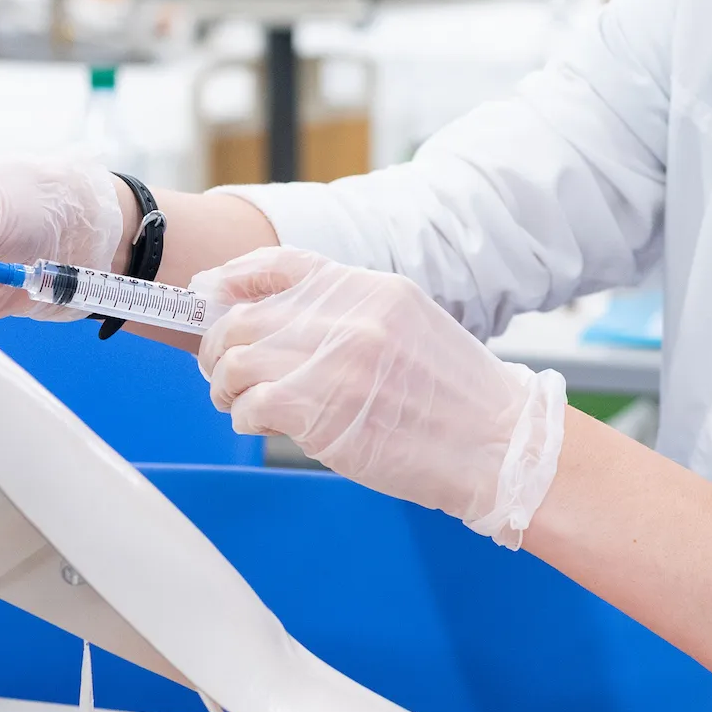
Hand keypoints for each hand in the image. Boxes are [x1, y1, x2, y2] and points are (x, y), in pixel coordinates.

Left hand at [194, 248, 565, 546]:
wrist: (500, 447)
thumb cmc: (455, 402)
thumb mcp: (410, 327)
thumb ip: (349, 316)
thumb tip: (275, 324)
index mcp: (371, 288)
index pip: (281, 263)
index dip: (233, 278)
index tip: (212, 296)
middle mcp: (349, 315)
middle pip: (244, 316)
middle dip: (220, 348)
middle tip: (224, 374)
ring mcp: (334, 359)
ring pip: (234, 360)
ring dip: (226, 387)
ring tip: (242, 405)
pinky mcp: (321, 407)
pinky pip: (250, 403)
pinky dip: (245, 417)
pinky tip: (265, 425)